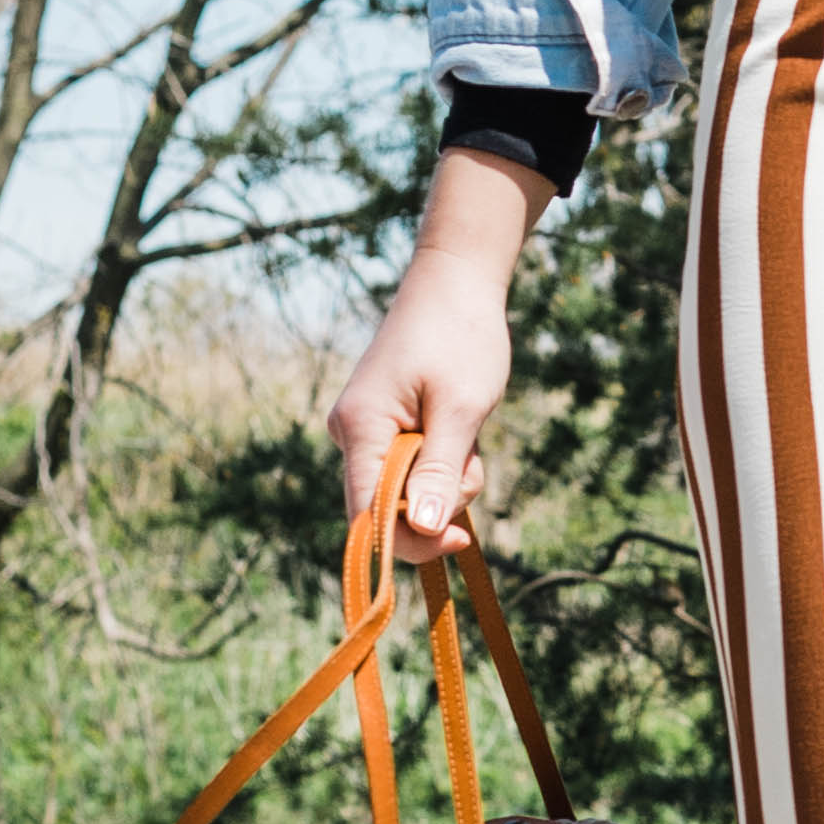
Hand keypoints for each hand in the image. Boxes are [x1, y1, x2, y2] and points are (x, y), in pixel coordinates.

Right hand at [328, 143, 551, 555]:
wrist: (456, 282)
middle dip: (438, 500)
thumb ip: (439, 471)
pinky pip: (412, 468)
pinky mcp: (384, 427)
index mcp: (360, 428)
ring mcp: (366, 430)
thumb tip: (421, 530)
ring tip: (469, 432)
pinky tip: (458, 430)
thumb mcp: (461, 409)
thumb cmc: (461, 337)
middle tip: (472, 459)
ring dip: (447, 477)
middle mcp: (351, 433)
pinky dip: (442, 462)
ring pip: (407, 489)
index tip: (457, 539)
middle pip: (388, 507)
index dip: (408, 541)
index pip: (366, 515)